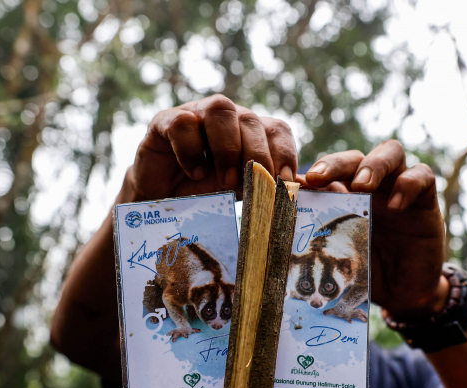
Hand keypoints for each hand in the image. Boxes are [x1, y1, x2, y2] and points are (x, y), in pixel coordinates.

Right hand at [121, 95, 297, 202]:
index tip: (286, 181)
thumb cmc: (205, 194)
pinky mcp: (164, 122)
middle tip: (252, 184)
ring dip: (227, 147)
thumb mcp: (241, 192)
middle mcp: (227, 117)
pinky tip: (195, 173)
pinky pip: (182, 122)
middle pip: (250, 119)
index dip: (285, 153)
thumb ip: (269, 186)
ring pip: (220, 108)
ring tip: (225, 181)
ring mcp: (195, 114)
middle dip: (257, 154)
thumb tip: (306, 187)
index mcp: (250, 132)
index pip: (277, 129)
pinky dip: (191, 149)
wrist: (160, 201)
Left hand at [300, 140, 447, 318]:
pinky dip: (409, 184)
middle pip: (354, 157)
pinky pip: (423, 176)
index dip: (310, 173)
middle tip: (319, 178)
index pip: (327, 171)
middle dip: (334, 163)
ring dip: (374, 164)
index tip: (293, 184)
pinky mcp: (425, 200)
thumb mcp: (339, 256)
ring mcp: (398, 189)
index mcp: (345, 196)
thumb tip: (286, 220)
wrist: (402, 293)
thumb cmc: (367, 272)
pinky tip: (395, 206)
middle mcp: (371, 187)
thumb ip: (320, 237)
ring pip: (391, 152)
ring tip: (363, 185)